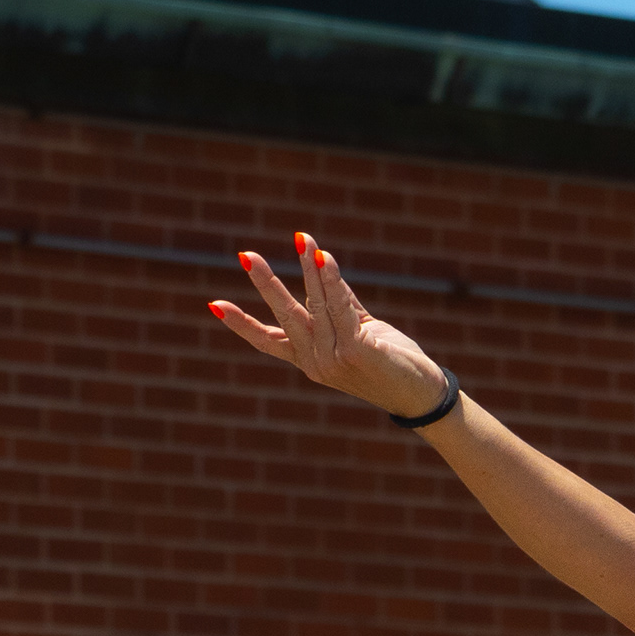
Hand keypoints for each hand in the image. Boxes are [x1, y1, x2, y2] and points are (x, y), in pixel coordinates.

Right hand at [208, 232, 452, 420]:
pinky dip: (331, 280)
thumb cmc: (392, 364)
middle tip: (245, 255)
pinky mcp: (356, 351)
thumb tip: (321, 264)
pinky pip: (340, 307)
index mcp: (310, 362)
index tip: (213, 304)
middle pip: (284, 317)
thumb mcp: (360, 329)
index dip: (241, 324)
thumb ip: (339, 302)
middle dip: (265, 284)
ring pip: (316, 304)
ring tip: (301, 239)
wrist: (421, 395)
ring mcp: (335, 360)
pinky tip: (324, 257)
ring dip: (308, 268)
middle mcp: (316, 363)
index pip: (268, 342)